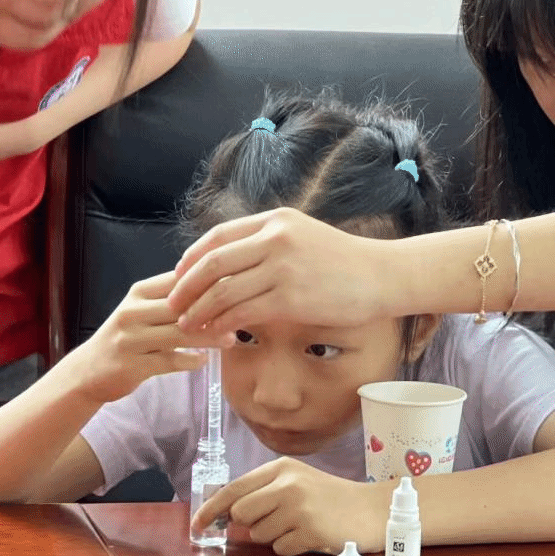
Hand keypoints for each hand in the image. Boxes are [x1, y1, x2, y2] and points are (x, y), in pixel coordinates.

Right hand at [74, 271, 227, 403]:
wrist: (88, 372)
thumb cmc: (127, 338)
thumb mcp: (144, 311)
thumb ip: (174, 300)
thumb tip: (220, 285)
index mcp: (140, 292)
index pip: (180, 279)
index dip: (211, 283)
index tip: (240, 287)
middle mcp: (132, 311)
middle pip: (182, 306)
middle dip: (214, 310)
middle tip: (243, 315)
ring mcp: (130, 338)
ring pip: (178, 333)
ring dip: (208, 337)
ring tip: (231, 339)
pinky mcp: (131, 365)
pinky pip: (169, 361)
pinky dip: (190, 361)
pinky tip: (205, 360)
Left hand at [169, 207, 389, 333]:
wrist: (383, 276)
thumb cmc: (345, 262)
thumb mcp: (303, 236)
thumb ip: (270, 243)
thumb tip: (233, 261)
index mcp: (275, 220)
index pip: (217, 237)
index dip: (191, 259)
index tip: (178, 278)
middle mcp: (275, 238)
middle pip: (212, 263)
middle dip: (185, 287)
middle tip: (172, 306)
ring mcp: (282, 267)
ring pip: (223, 290)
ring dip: (199, 310)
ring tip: (187, 325)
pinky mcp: (291, 298)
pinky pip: (243, 312)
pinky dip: (222, 324)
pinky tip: (215, 334)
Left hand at [192, 457, 388, 555]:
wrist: (372, 509)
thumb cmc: (331, 497)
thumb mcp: (297, 482)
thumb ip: (265, 492)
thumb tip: (227, 515)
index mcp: (281, 468)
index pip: (234, 488)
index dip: (211, 508)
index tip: (197, 524)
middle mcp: (288, 483)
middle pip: (242, 513)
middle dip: (251, 524)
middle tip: (276, 522)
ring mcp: (299, 507)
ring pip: (260, 534)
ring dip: (275, 536)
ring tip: (300, 526)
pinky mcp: (310, 530)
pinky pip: (281, 549)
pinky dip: (292, 547)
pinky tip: (311, 536)